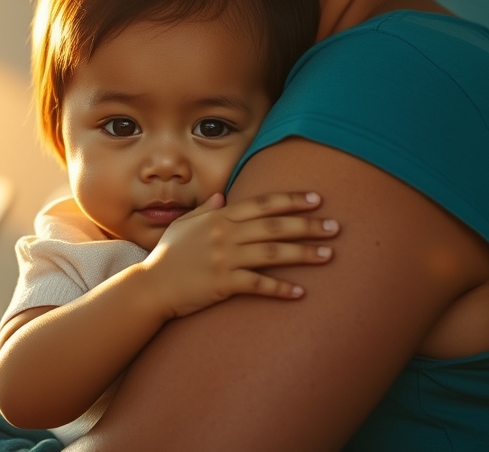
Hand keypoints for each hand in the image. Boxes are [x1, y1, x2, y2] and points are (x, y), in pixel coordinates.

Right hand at [140, 191, 338, 318]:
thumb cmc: (168, 255)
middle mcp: (224, 234)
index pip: (262, 204)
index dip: (291, 201)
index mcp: (218, 217)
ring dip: (303, 254)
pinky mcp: (223, 283)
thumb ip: (206, 209)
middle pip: (274, 226)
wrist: (152, 286)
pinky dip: (280, 288)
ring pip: (272, 253)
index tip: (316, 200)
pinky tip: (300, 292)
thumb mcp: (183, 225)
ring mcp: (224, 258)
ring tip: (329, 255)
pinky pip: (258, 284)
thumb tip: (223, 196)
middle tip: (336, 227)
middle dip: (308, 225)